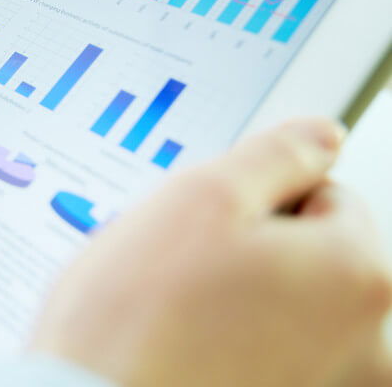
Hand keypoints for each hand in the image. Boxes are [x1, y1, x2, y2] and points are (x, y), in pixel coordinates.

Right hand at [31, 118, 390, 386]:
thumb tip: (320, 136)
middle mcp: (360, 341)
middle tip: (185, 261)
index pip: (328, 191)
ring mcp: (324, 382)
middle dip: (250, 243)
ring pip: (280, 298)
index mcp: (355, 275)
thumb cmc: (138, 320)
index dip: (259, 191)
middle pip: (309, 250)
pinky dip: (227, 334)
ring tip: (176, 305)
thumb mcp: (202, 196)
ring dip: (234, 289)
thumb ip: (277, 154)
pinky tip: (181, 339)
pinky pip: (262, 344)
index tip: (211, 216)